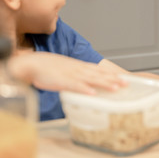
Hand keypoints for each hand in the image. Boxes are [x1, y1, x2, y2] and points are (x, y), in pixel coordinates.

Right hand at [8, 52, 127, 94]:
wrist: (32, 64)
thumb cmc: (48, 68)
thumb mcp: (66, 70)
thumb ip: (77, 76)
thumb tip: (87, 84)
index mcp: (79, 67)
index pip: (99, 70)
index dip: (112, 74)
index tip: (124, 78)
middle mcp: (78, 69)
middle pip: (98, 74)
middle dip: (113, 79)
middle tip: (126, 84)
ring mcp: (70, 75)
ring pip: (90, 79)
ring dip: (103, 83)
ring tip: (115, 88)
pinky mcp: (61, 81)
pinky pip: (74, 86)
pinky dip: (83, 89)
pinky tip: (92, 93)